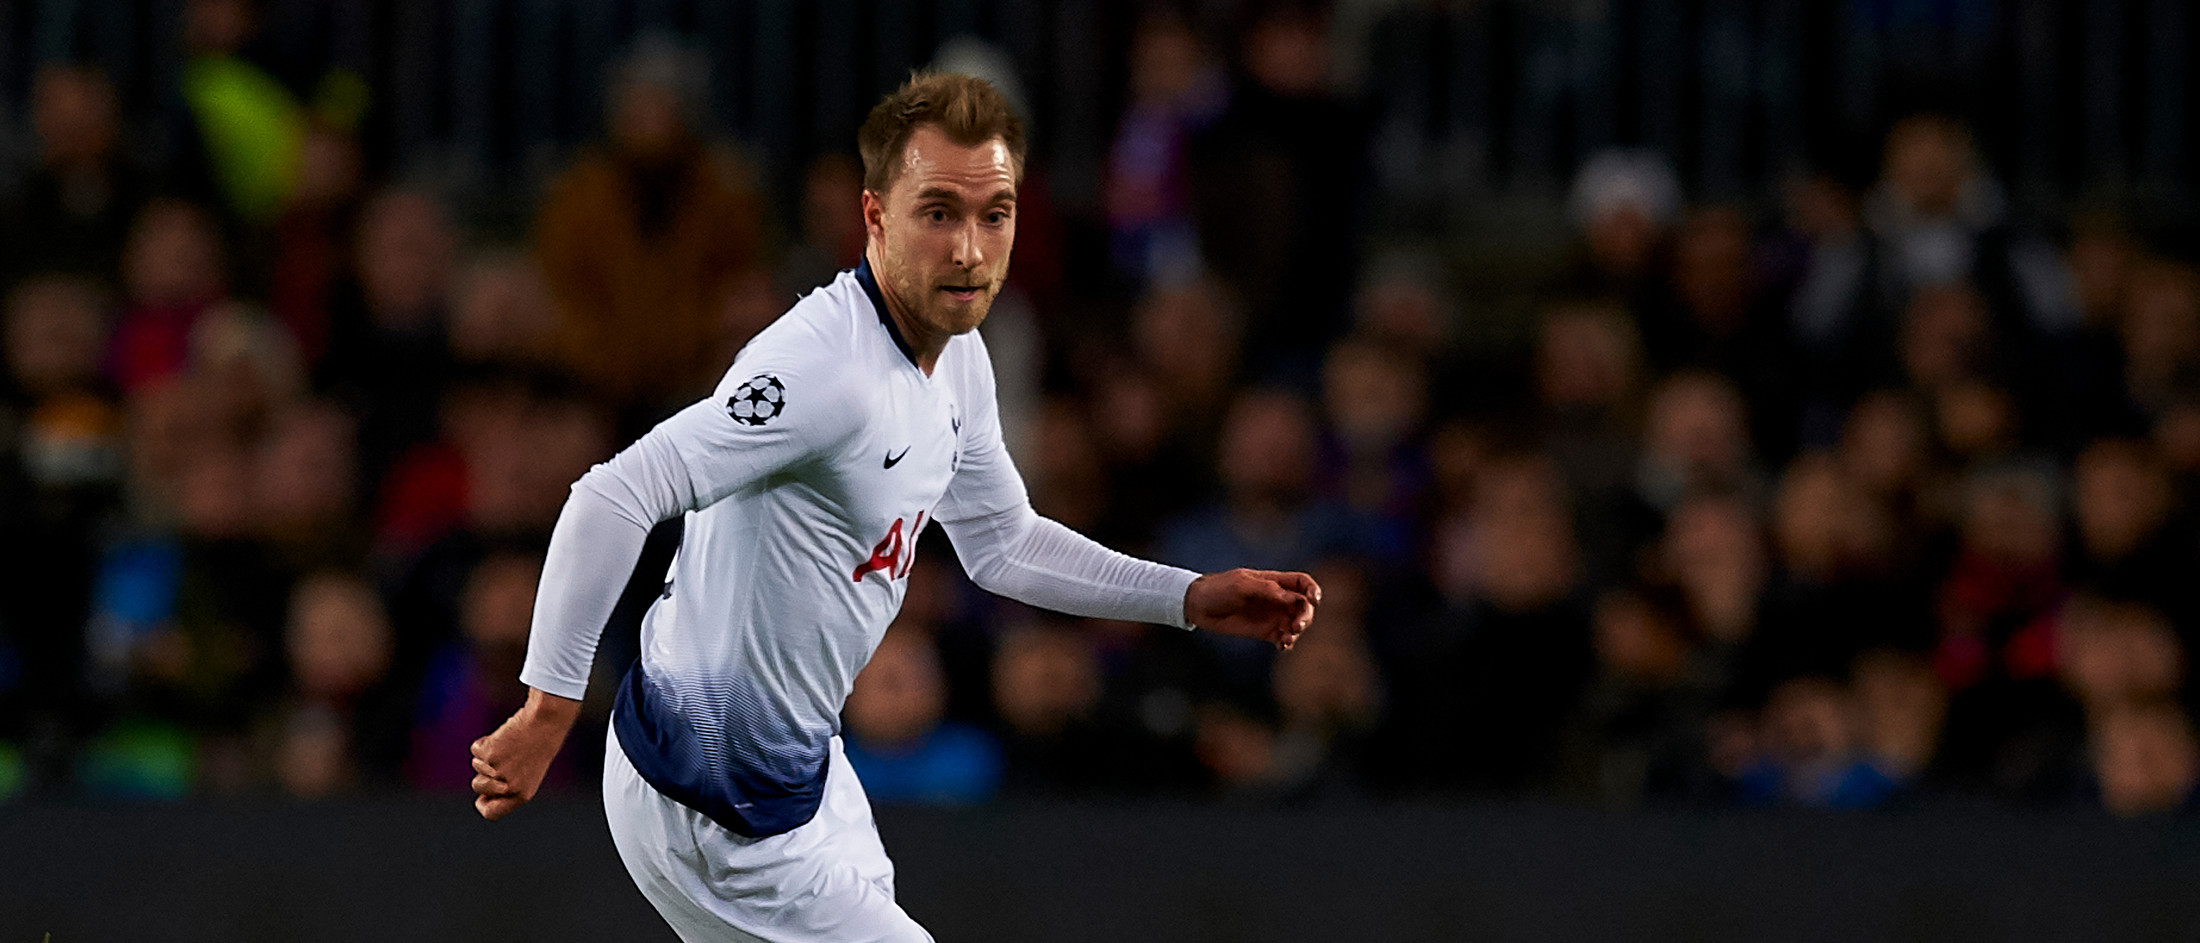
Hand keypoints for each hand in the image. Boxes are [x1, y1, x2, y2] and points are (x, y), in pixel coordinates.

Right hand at [471, 688, 580, 820]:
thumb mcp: (528, 772)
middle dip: (482, 773)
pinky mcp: (489, 754)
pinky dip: (484, 742)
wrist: (545, 723)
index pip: (492, 813)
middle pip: (478, 787)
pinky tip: (503, 736)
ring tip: (509, 745)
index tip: (483, 796)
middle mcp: (509, 787)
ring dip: (486, 755)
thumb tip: (483, 793)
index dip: (484, 805)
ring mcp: (497, 771)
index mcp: (522, 795)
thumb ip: (507, 785)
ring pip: (476, 766)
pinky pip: (476, 749)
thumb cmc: (539, 745)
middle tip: (500, 758)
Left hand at [1184, 569, 1321, 650]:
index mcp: (1273, 581)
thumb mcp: (1242, 586)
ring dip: (1297, 631)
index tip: (1314, 601)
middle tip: (1297, 625)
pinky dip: (1288, 642)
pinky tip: (1283, 646)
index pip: (1302, 583)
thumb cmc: (1219, 589)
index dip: (1313, 590)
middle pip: (1303, 606)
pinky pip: (1283, 638)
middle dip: (1305, 615)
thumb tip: (1293, 598)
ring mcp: (1271, 616)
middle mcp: (1276, 599)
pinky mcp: (1263, 632)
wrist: (1198, 606)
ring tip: (1287, 638)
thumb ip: (1267, 590)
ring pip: (1296, 623)